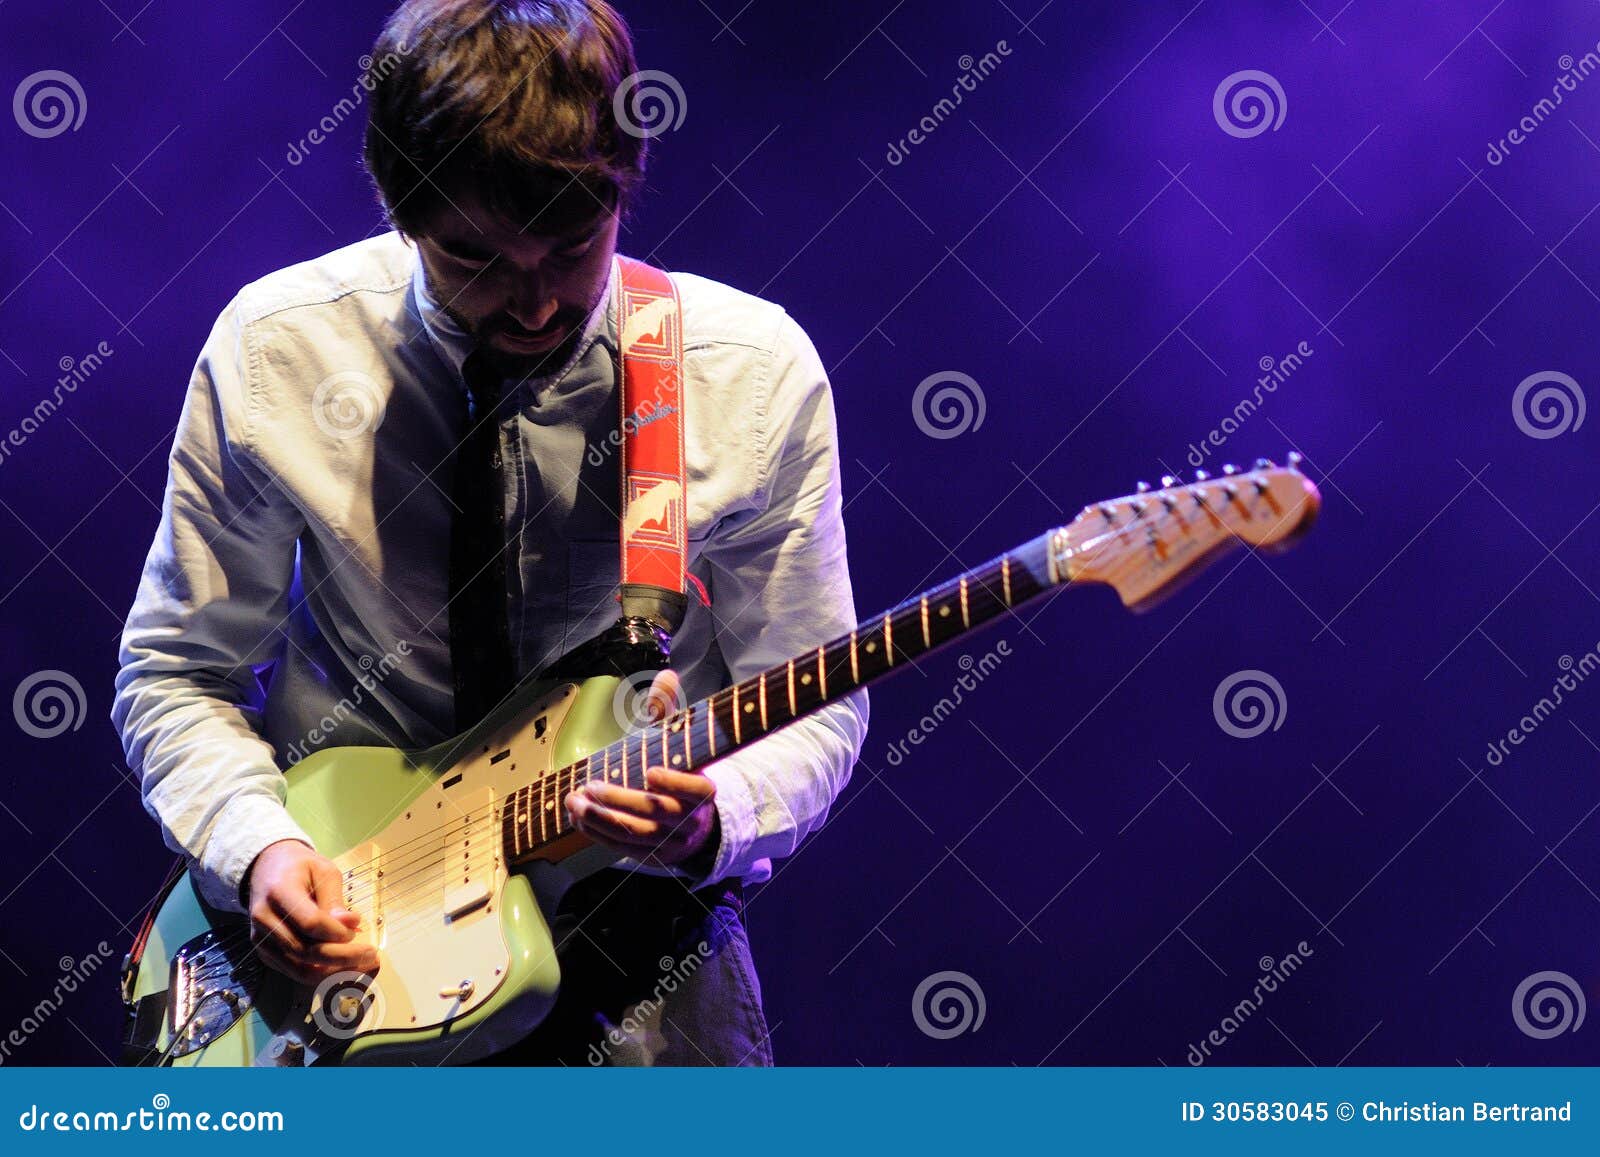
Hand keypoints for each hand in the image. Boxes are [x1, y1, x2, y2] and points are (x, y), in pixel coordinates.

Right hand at [245, 839, 379, 984]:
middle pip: (305, 951)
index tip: (357, 930)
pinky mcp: (265, 952)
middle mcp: (264, 919)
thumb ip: (335, 899)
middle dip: (343, 957)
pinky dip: (320, 974)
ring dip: (334, 971)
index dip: (337, 932)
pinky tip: (342, 967)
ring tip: (361, 965)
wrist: (267, 869)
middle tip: (371, 955)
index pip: (310, 923)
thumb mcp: (323, 871)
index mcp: (279, 892)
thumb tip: (351, 924)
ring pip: (299, 968)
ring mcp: (261, 939)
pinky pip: (294, 971)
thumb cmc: (300, 867)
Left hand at [566, 669, 720, 868]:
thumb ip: (670, 713)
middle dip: (619, 799)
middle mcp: (688, 820)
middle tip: (591, 785)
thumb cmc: (683, 775)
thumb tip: (667, 674)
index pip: (695, 789)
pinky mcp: (651, 856)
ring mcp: (669, 842)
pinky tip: (577, 818)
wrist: (697, 828)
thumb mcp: (680, 745)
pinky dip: (597, 833)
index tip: (651, 771)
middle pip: (654, 812)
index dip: (675, 782)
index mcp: (703, 793)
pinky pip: (621, 847)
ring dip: (600, 818)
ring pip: (634, 833)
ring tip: (574, 801)